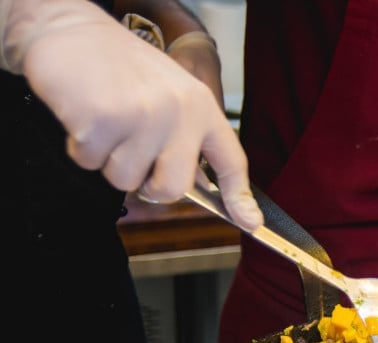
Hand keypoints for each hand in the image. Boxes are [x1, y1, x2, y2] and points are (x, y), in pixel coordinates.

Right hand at [5, 0, 261, 228]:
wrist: (71, 29)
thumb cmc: (119, 66)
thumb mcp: (169, 94)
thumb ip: (185, 139)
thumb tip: (195, 186)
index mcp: (201, 107)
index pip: (230, 161)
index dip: (240, 197)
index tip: (250, 223)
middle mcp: (179, 112)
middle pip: (172, 189)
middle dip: (147, 185)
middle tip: (131, 156)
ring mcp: (143, 116)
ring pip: (125, 180)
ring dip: (107, 161)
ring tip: (106, 123)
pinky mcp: (104, 120)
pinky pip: (90, 163)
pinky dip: (80, 148)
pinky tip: (84, 115)